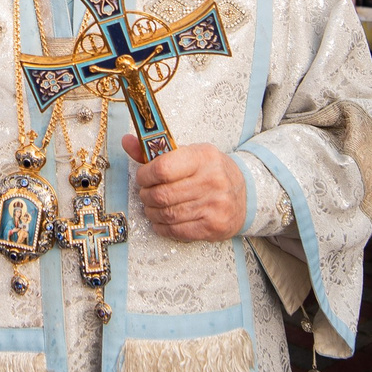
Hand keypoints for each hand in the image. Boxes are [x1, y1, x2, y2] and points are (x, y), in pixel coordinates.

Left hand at [120, 135, 247, 241]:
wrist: (245, 194)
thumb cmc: (211, 172)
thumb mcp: (189, 155)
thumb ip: (156, 151)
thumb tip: (126, 141)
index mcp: (203, 157)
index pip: (163, 168)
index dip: (145, 175)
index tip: (142, 177)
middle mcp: (212, 180)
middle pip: (162, 195)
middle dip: (146, 196)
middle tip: (146, 194)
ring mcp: (215, 205)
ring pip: (167, 214)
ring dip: (152, 212)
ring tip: (152, 207)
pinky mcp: (213, 226)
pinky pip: (177, 231)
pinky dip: (162, 227)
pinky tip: (162, 220)